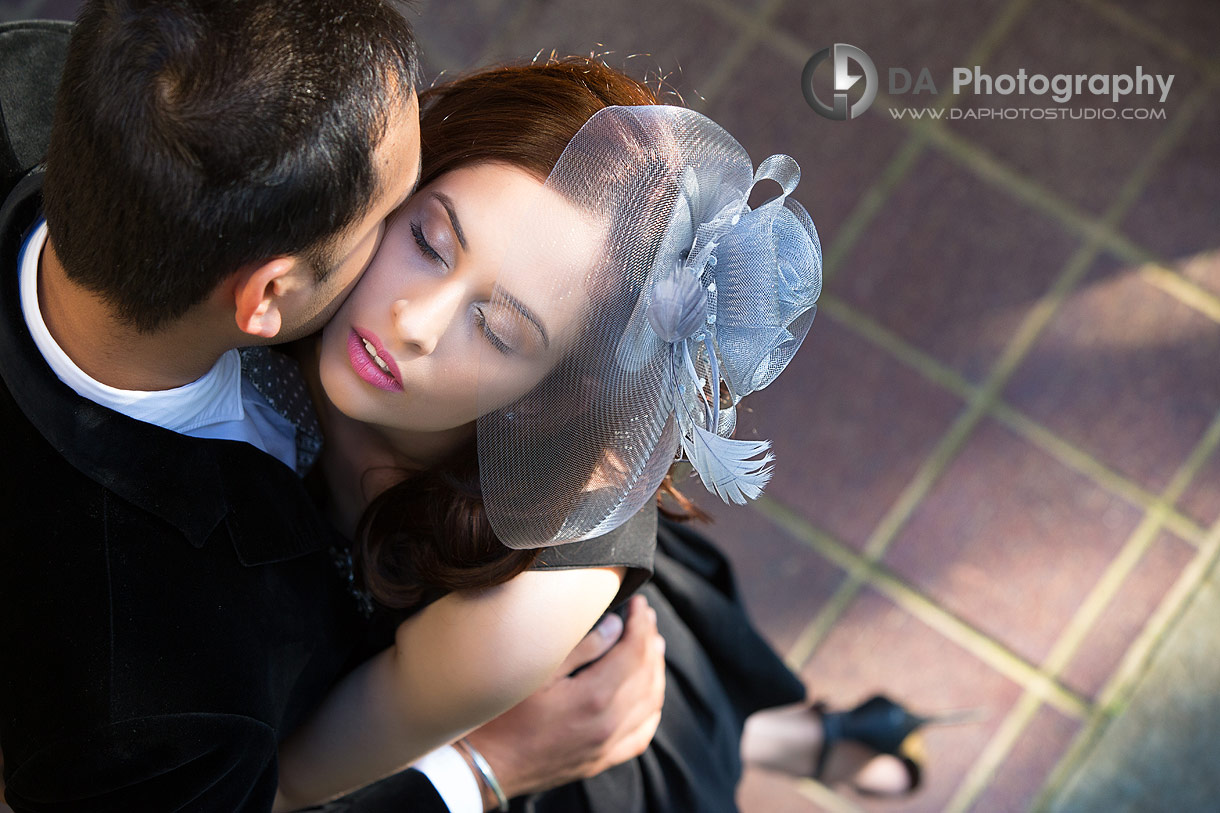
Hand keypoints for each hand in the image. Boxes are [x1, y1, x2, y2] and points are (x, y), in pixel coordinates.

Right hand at [463, 594, 665, 804]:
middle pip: (646, 675)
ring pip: (650, 704)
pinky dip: (652, 710)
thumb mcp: (536, 671)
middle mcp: (608, 723)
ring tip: (653, 647)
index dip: (642, 623)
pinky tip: (650, 696)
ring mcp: (607, 745)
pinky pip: (641, 735)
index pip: (634, 652)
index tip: (641, 604)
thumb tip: (615, 626)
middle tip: (647, 619)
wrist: (483, 765)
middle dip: (650, 641)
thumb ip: (581, 647)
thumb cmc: (500, 715)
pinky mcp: (600, 760)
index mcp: (594, 697)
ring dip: (656, 672)